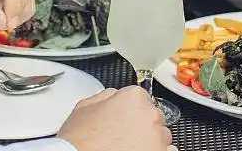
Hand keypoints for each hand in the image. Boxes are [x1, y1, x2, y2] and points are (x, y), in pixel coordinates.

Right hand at [57, 87, 174, 150]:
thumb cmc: (81, 140)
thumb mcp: (85, 107)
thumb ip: (106, 96)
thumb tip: (113, 96)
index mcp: (134, 98)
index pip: (140, 98)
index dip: (129, 109)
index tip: (123, 118)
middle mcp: (150, 116)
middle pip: (153, 116)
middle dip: (141, 124)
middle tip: (123, 134)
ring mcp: (157, 139)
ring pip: (161, 135)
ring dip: (149, 139)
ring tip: (128, 146)